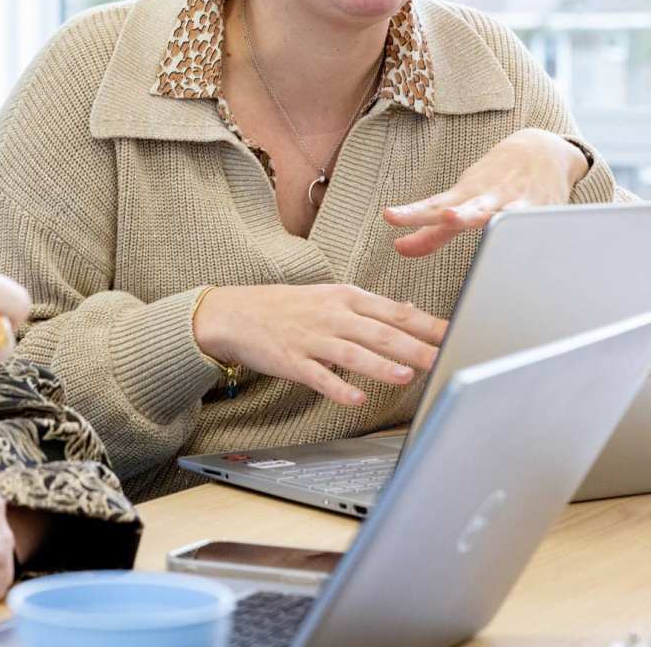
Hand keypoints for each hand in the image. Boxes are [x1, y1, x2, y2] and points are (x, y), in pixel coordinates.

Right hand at [192, 284, 446, 406]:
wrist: (236, 313)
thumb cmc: (287, 306)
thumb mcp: (331, 297)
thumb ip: (372, 307)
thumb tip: (412, 310)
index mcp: (346, 297)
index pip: (395, 311)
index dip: (429, 323)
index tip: (459, 332)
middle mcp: (332, 315)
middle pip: (380, 332)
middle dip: (416, 346)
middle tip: (446, 358)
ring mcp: (311, 338)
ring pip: (351, 352)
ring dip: (379, 365)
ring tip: (406, 376)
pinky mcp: (291, 360)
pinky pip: (318, 376)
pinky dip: (338, 388)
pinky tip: (356, 399)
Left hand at [384, 128, 588, 257]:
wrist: (543, 149)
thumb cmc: (494, 179)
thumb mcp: (461, 199)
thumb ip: (432, 232)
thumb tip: (399, 248)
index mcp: (464, 195)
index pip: (434, 206)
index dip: (413, 213)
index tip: (389, 216)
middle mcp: (486, 196)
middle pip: (467, 207)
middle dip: (454, 215)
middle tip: (445, 216)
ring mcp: (514, 201)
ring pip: (500, 212)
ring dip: (490, 215)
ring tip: (476, 220)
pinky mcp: (542, 207)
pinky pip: (533, 217)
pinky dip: (526, 222)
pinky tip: (519, 228)